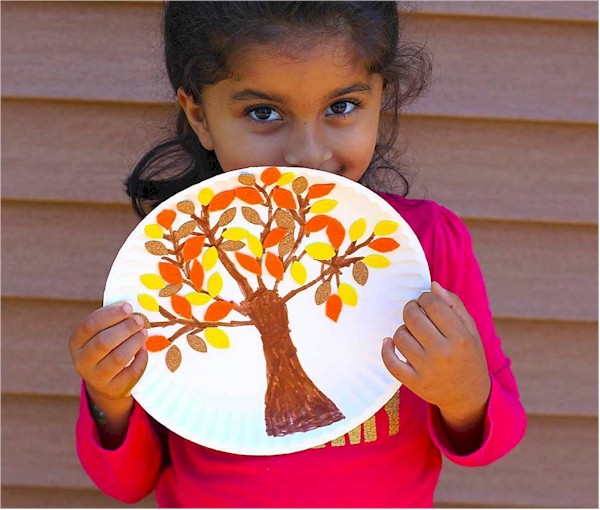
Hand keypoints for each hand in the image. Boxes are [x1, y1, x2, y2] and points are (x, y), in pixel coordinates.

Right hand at [69, 302, 148, 403]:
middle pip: (104, 342)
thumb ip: (112, 321)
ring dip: (134, 342)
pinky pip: (131, 372)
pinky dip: (141, 359)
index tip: (129, 307)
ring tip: (144, 333)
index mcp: (77, 343)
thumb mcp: (102, 334)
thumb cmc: (107, 348)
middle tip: (140, 320)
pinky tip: (144, 350)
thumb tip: (132, 305)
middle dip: (125, 328)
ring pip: (118, 358)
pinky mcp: (114, 389)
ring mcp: (97, 377)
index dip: (111, 314)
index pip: (90, 325)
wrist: (107, 382)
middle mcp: (82, 361)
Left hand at [381, 281, 490, 430]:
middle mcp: (443, 353)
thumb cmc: (469, 356)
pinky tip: (390, 343)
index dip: (425, 298)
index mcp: (460, 337)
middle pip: (412, 316)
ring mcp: (427, 369)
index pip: (432, 304)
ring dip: (403, 329)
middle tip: (416, 314)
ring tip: (413, 334)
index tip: (426, 303)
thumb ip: (454, 305)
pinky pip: (390, 362)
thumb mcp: (470, 330)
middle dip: (411, 309)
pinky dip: (386, 349)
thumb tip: (432, 286)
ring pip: (400, 335)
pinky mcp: (414, 383)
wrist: (468, 396)